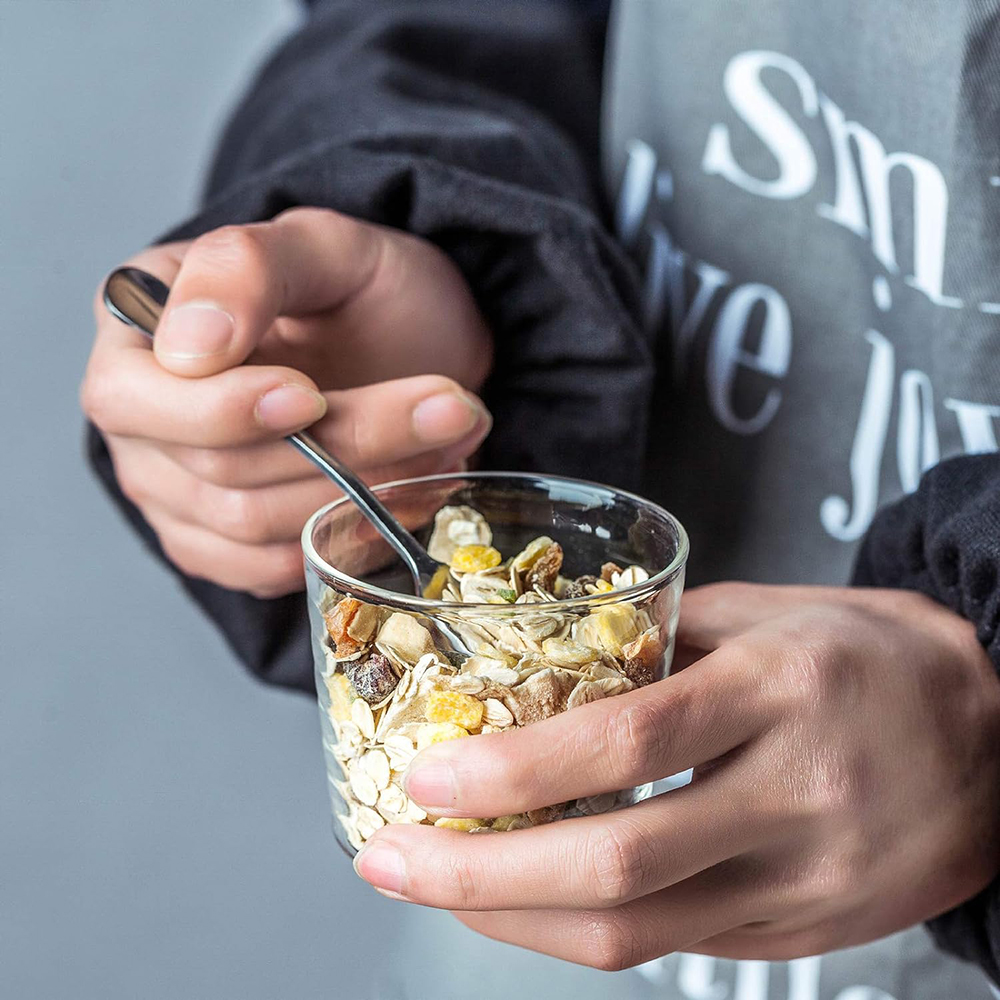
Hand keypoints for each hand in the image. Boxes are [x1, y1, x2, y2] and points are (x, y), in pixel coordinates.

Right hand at [81, 208, 492, 596]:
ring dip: (364, 490)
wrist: (414, 347)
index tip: (311, 397)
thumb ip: (247, 269)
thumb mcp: (325, 247)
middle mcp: (142, 421)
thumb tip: (186, 347)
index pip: (136, 400)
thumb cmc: (364, 290)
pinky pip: (272, 568)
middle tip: (448, 410)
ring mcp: (176, 491)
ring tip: (449, 439)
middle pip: (217, 470)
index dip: (223, 411)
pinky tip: (411, 489)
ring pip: (255, 525)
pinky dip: (351, 535)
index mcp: (135, 331)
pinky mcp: (224, 545)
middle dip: (342, 447)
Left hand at [354, 584, 999, 969]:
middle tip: (390, 858)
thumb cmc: (873, 656)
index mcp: (782, 691)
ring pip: (634, 932)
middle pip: (617, 866)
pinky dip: (577, 928)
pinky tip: (519, 900)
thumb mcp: (771, 614)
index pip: (630, 743)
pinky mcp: (800, 932)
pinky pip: (667, 945)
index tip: (427, 777)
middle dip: (480, 875)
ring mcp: (803, 882)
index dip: (515, 769)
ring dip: (510, 919)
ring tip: (430, 885)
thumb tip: (546, 667)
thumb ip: (660, 640)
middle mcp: (796, 797)